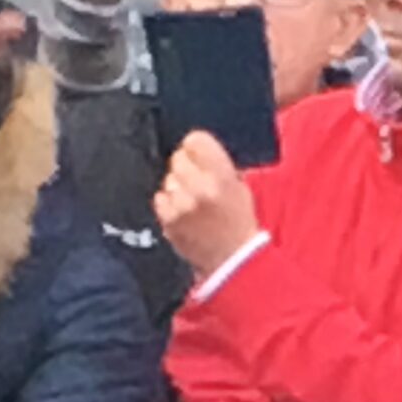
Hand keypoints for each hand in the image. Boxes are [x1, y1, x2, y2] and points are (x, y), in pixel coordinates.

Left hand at [155, 132, 260, 281]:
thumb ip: (219, 167)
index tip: (199, 155)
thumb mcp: (240, 189)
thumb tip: (197, 151)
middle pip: (178, 158)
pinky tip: (184, 215)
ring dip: (178, 188)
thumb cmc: (239, 225)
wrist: (233, 261)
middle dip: (186, 168)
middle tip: (197, 183)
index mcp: (223, 177)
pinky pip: (160, 199)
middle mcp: (200, 188)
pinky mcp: (169, 219)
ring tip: (194, 204)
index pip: (196, 140)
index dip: (196, 148)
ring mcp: (182, 204)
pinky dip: (169, 205)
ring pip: (169, 179)